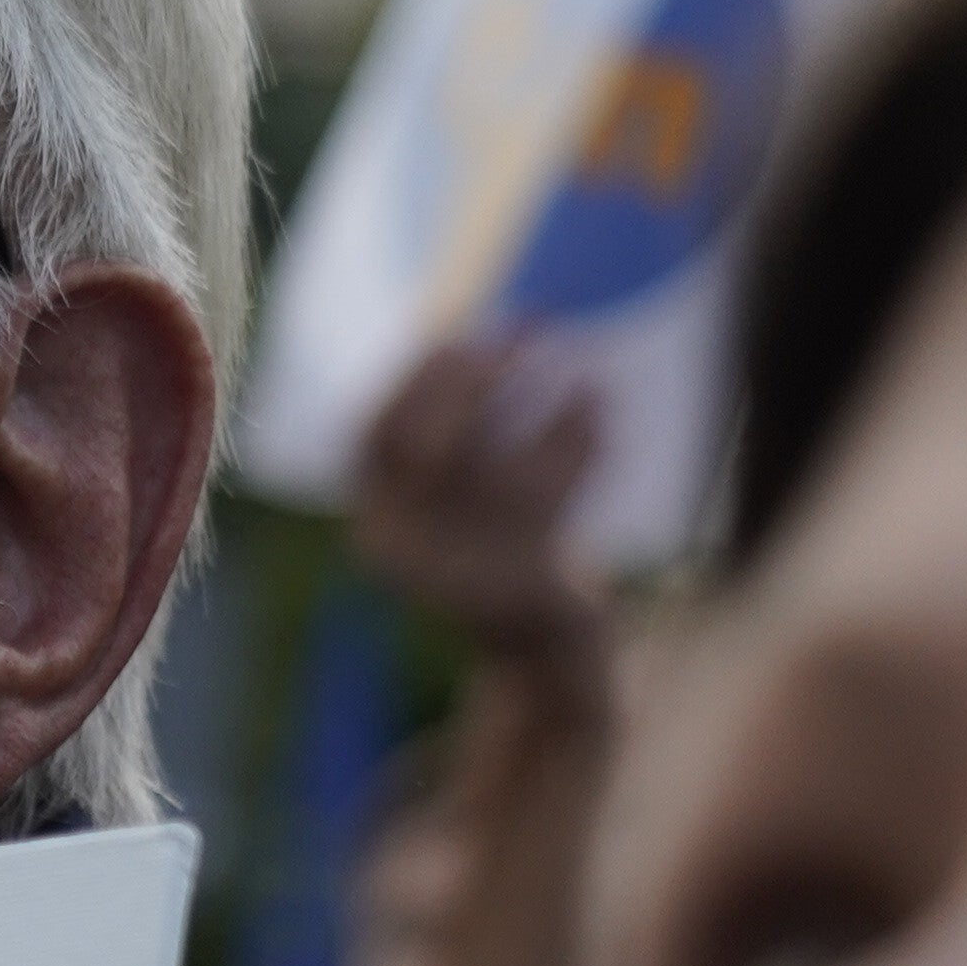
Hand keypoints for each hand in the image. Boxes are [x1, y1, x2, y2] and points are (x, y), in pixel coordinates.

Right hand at [346, 335, 608, 662]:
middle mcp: (401, 550)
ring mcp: (458, 570)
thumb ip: (448, 426)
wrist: (535, 642)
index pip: (371, 433)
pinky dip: (575, 439)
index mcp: (374, 524)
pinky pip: (549, 494)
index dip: (412, 376)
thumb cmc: (497, 548)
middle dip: (471, 383)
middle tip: (519, 338)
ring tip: (576, 373)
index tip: (459, 332)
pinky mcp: (520, 581)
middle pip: (423, 447)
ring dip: (535, 407)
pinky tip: (595, 400)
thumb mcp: (454, 496)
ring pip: (493, 466)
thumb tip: (473, 324)